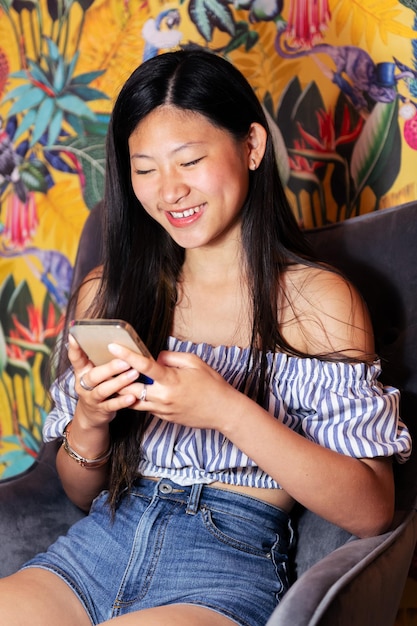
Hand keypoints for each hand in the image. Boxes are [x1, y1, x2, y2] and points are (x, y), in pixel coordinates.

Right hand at [68, 334, 140, 427]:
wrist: (91, 414)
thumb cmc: (98, 386)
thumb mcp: (95, 372)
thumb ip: (101, 359)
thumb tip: (117, 341)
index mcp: (82, 371)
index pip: (75, 358)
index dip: (74, 348)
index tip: (74, 336)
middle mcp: (84, 384)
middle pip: (93, 376)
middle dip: (110, 368)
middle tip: (125, 361)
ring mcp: (91, 398)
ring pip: (103, 390)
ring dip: (119, 382)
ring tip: (134, 374)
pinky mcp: (101, 410)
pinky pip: (112, 405)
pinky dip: (122, 401)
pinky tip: (132, 396)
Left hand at [108, 343, 237, 430]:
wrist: (223, 411)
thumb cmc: (212, 385)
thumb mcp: (195, 363)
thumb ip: (172, 357)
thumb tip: (156, 357)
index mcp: (170, 380)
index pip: (143, 365)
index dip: (126, 355)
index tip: (113, 346)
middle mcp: (162, 397)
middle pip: (129, 388)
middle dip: (116, 377)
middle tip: (107, 367)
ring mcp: (162, 410)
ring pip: (133, 401)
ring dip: (123, 391)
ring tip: (115, 380)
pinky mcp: (163, 418)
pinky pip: (145, 407)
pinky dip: (138, 399)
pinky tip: (136, 390)